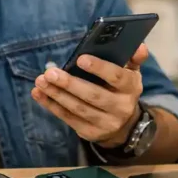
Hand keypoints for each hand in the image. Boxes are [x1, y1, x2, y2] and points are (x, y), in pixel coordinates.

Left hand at [31, 44, 146, 147]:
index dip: (99, 68)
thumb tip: (138, 45)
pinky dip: (51, 106)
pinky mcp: (90, 133)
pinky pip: (68, 118)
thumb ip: (133, 58)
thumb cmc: (121, 89)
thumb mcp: (131, 73)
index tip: (80, 59)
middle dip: (70, 84)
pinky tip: (39, 93)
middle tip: (50, 72)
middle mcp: (120, 108)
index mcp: (131, 88)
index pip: (117, 77)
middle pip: (93, 95)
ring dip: (56, 95)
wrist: (124, 125)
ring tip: (40, 81)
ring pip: (78, 108)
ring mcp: (105, 123)